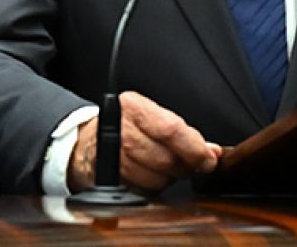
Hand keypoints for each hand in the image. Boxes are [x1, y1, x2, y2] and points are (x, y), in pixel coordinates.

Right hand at [68, 91, 222, 193]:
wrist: (84, 142)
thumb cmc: (125, 126)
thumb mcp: (152, 117)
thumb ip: (183, 133)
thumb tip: (212, 151)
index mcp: (135, 107)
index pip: (172, 130)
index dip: (195, 148)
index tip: (210, 159)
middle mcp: (121, 129)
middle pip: (165, 158)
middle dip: (185, 166)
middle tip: (192, 165)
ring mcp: (112, 156)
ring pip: (155, 178)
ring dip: (169, 179)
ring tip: (167, 168)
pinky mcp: (107, 178)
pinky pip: (141, 190)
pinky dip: (152, 187)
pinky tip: (150, 175)